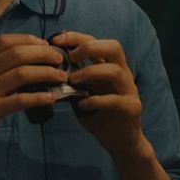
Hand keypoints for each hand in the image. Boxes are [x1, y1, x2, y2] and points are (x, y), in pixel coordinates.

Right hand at [0, 34, 65, 162]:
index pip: (4, 41)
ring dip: (46, 72)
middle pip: (17, 54)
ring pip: (21, 73)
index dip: (27, 39)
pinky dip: (38, 97)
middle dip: (42, 53)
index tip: (44, 44)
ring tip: (61, 76)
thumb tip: (22, 65)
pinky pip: (19, 100)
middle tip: (59, 59)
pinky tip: (51, 98)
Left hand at [52, 31, 148, 161]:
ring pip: (115, 71)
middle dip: (89, 48)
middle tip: (70, 57)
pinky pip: (115, 100)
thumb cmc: (100, 115)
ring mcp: (129, 90)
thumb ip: (73, 82)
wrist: (121, 141)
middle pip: (113, 47)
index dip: (77, 37)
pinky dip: (96, 100)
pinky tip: (82, 105)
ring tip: (72, 80)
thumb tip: (48, 71)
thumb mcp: (83, 94)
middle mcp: (123, 74)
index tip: (56, 40)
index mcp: (110, 66)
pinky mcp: (131, 108)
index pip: (96, 41)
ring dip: (90, 72)